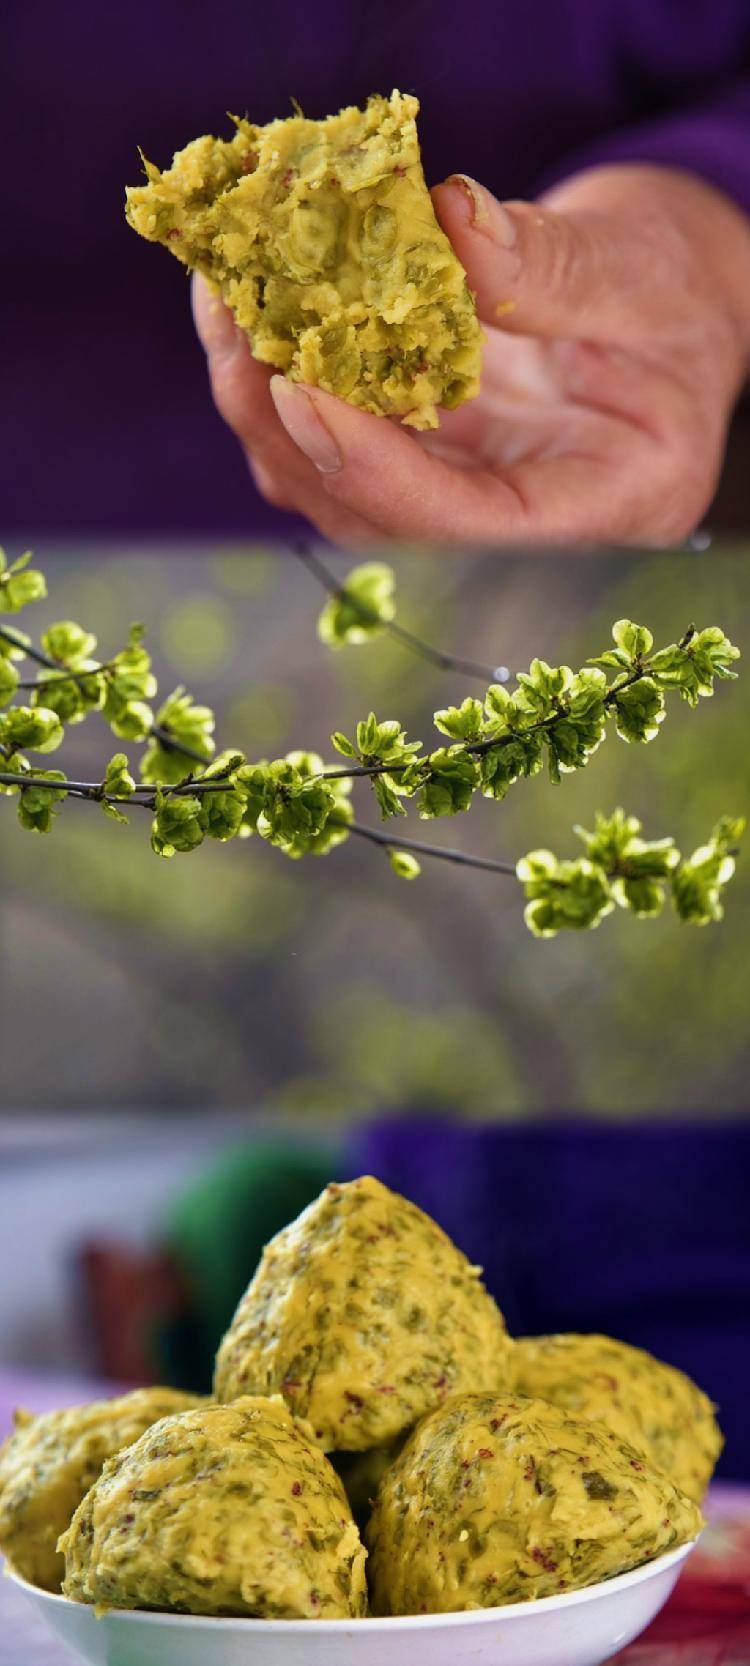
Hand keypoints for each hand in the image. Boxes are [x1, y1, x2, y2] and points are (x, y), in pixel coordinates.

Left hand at [192, 164, 749, 546]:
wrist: (671, 299)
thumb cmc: (676, 293)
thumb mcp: (638, 271)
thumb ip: (548, 264)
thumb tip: (447, 218)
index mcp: (594, 501)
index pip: (461, 520)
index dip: (370, 467)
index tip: (296, 387)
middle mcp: (510, 516)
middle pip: (374, 510)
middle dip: (286, 422)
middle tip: (231, 315)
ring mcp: (454, 488)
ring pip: (333, 480)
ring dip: (262, 394)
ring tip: (223, 292)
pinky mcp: (415, 449)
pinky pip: (332, 431)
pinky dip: (280, 369)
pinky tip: (248, 297)